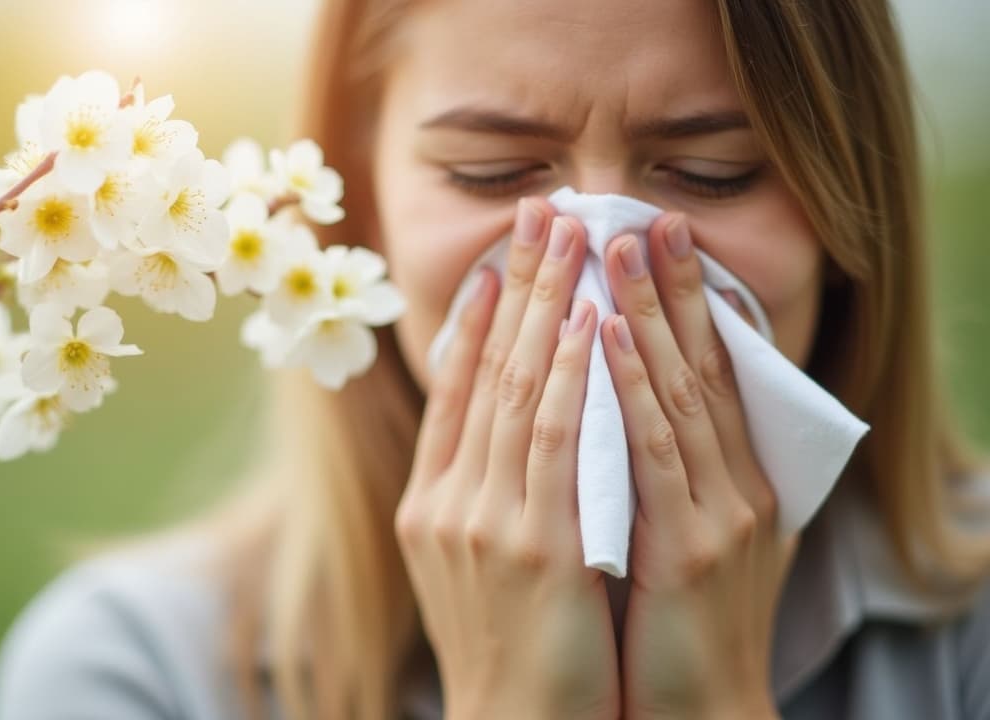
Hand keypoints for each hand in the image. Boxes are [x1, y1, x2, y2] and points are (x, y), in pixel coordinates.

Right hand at [396, 198, 618, 719]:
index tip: (503, 263)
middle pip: (481, 372)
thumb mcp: (479, 570)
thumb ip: (486, 498)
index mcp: (431, 507)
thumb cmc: (512, 656)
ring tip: (569, 234)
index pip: (454, 396)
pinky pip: (553, 438)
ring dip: (546, 304)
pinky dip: (571, 373)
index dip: (478, 323)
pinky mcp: (530, 544)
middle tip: (540, 211)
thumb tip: (509, 438)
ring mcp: (482, 520)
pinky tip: (593, 319)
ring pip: (516, 389)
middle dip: (515, 285)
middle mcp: (446, 503)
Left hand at [600, 214, 796, 719]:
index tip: (655, 236)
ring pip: (678, 392)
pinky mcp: (691, 550)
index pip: (707, 372)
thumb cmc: (673, 628)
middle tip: (642, 214)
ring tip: (617, 244)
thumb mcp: (677, 537)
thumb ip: (660, 475)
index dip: (684, 301)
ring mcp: (717, 515)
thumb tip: (615, 408)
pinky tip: (599, 333)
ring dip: (647, 312)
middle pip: (699, 365)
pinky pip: (653, 451)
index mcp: (733, 482)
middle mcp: (735, 487)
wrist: (694, 714)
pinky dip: (627, 386)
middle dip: (670, 286)